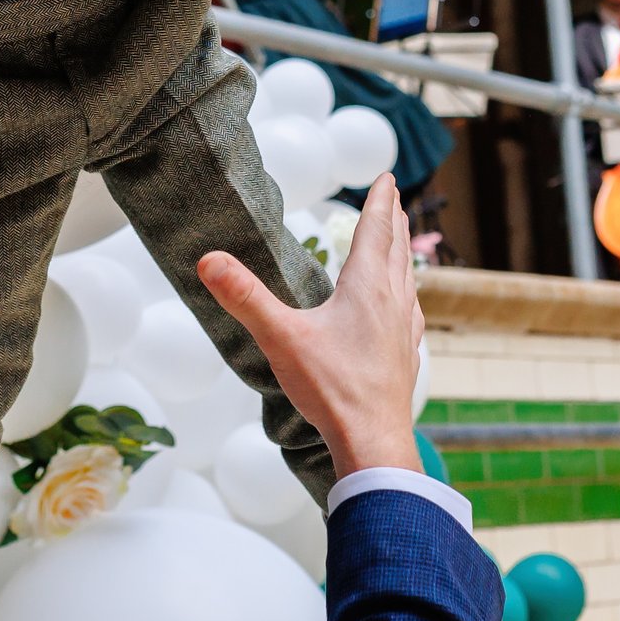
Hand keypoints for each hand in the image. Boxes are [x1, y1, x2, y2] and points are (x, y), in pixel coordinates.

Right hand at [197, 174, 424, 479]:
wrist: (373, 441)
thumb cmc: (331, 389)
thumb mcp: (280, 338)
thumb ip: (245, 297)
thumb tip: (208, 260)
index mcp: (367, 287)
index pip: (375, 230)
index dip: (379, 201)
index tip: (387, 178)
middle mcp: (393, 302)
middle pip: (396, 248)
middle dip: (393, 219)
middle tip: (394, 197)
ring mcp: (404, 330)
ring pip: (407, 278)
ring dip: (403, 252)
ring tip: (401, 241)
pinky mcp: (406, 355)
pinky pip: (411, 309)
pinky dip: (407, 291)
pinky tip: (406, 304)